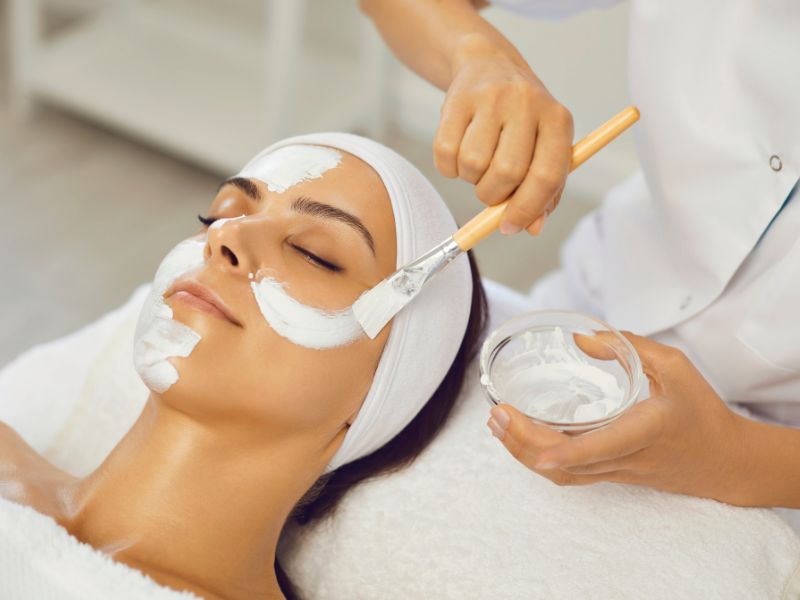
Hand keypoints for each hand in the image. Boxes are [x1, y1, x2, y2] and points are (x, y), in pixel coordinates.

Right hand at [435, 33, 573, 235]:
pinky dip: (448, 166)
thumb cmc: (521, 122)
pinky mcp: (458, 98)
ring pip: (472, 164)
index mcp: (558, 120)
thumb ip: (543, 191)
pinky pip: (445, 153)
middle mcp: (527, 103)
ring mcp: (491, 97)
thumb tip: (531, 227)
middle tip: (489, 191)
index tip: (509, 227)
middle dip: (492, 195)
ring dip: (469, 178)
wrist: (488, 65)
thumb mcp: (542, 149)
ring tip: (476, 164)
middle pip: (507, 172)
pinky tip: (458, 152)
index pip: (547, 175)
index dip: (527, 209)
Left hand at [486, 331, 747, 503]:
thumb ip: (629, 348)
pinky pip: (569, 475)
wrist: (723, 461)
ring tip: (498, 426)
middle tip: (496, 416)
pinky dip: (540, 460)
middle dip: (525, 444)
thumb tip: (580, 339)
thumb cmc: (700, 411)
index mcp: (645, 431)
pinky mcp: (610, 475)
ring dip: (525, 454)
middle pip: (567, 464)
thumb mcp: (676, 367)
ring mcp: (616, 471)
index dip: (567, 453)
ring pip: (563, 475)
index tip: (538, 450)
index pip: (601, 448)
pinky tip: (520, 439)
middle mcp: (626, 458)